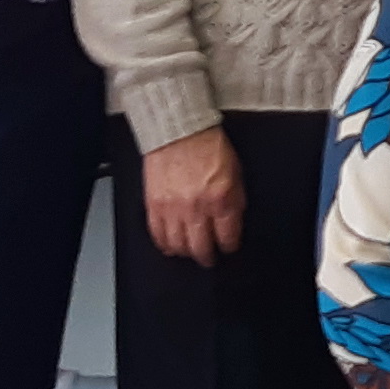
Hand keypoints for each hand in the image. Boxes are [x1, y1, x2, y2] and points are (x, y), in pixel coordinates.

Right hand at [143, 126, 243, 265]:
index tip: (228, 247)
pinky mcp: (154, 204)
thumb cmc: (208, 146)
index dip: (229, 246)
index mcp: (221, 199)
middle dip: (207, 257)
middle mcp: (196, 207)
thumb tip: (234, 223)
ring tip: (190, 251)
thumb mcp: (236, 173)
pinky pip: (157, 234)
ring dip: (186, 252)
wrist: (179, 130)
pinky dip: (164, 243)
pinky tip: (170, 244)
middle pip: (201, 248)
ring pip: (178, 246)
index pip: (227, 238)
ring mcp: (173, 208)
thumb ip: (235, 201)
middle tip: (209, 258)